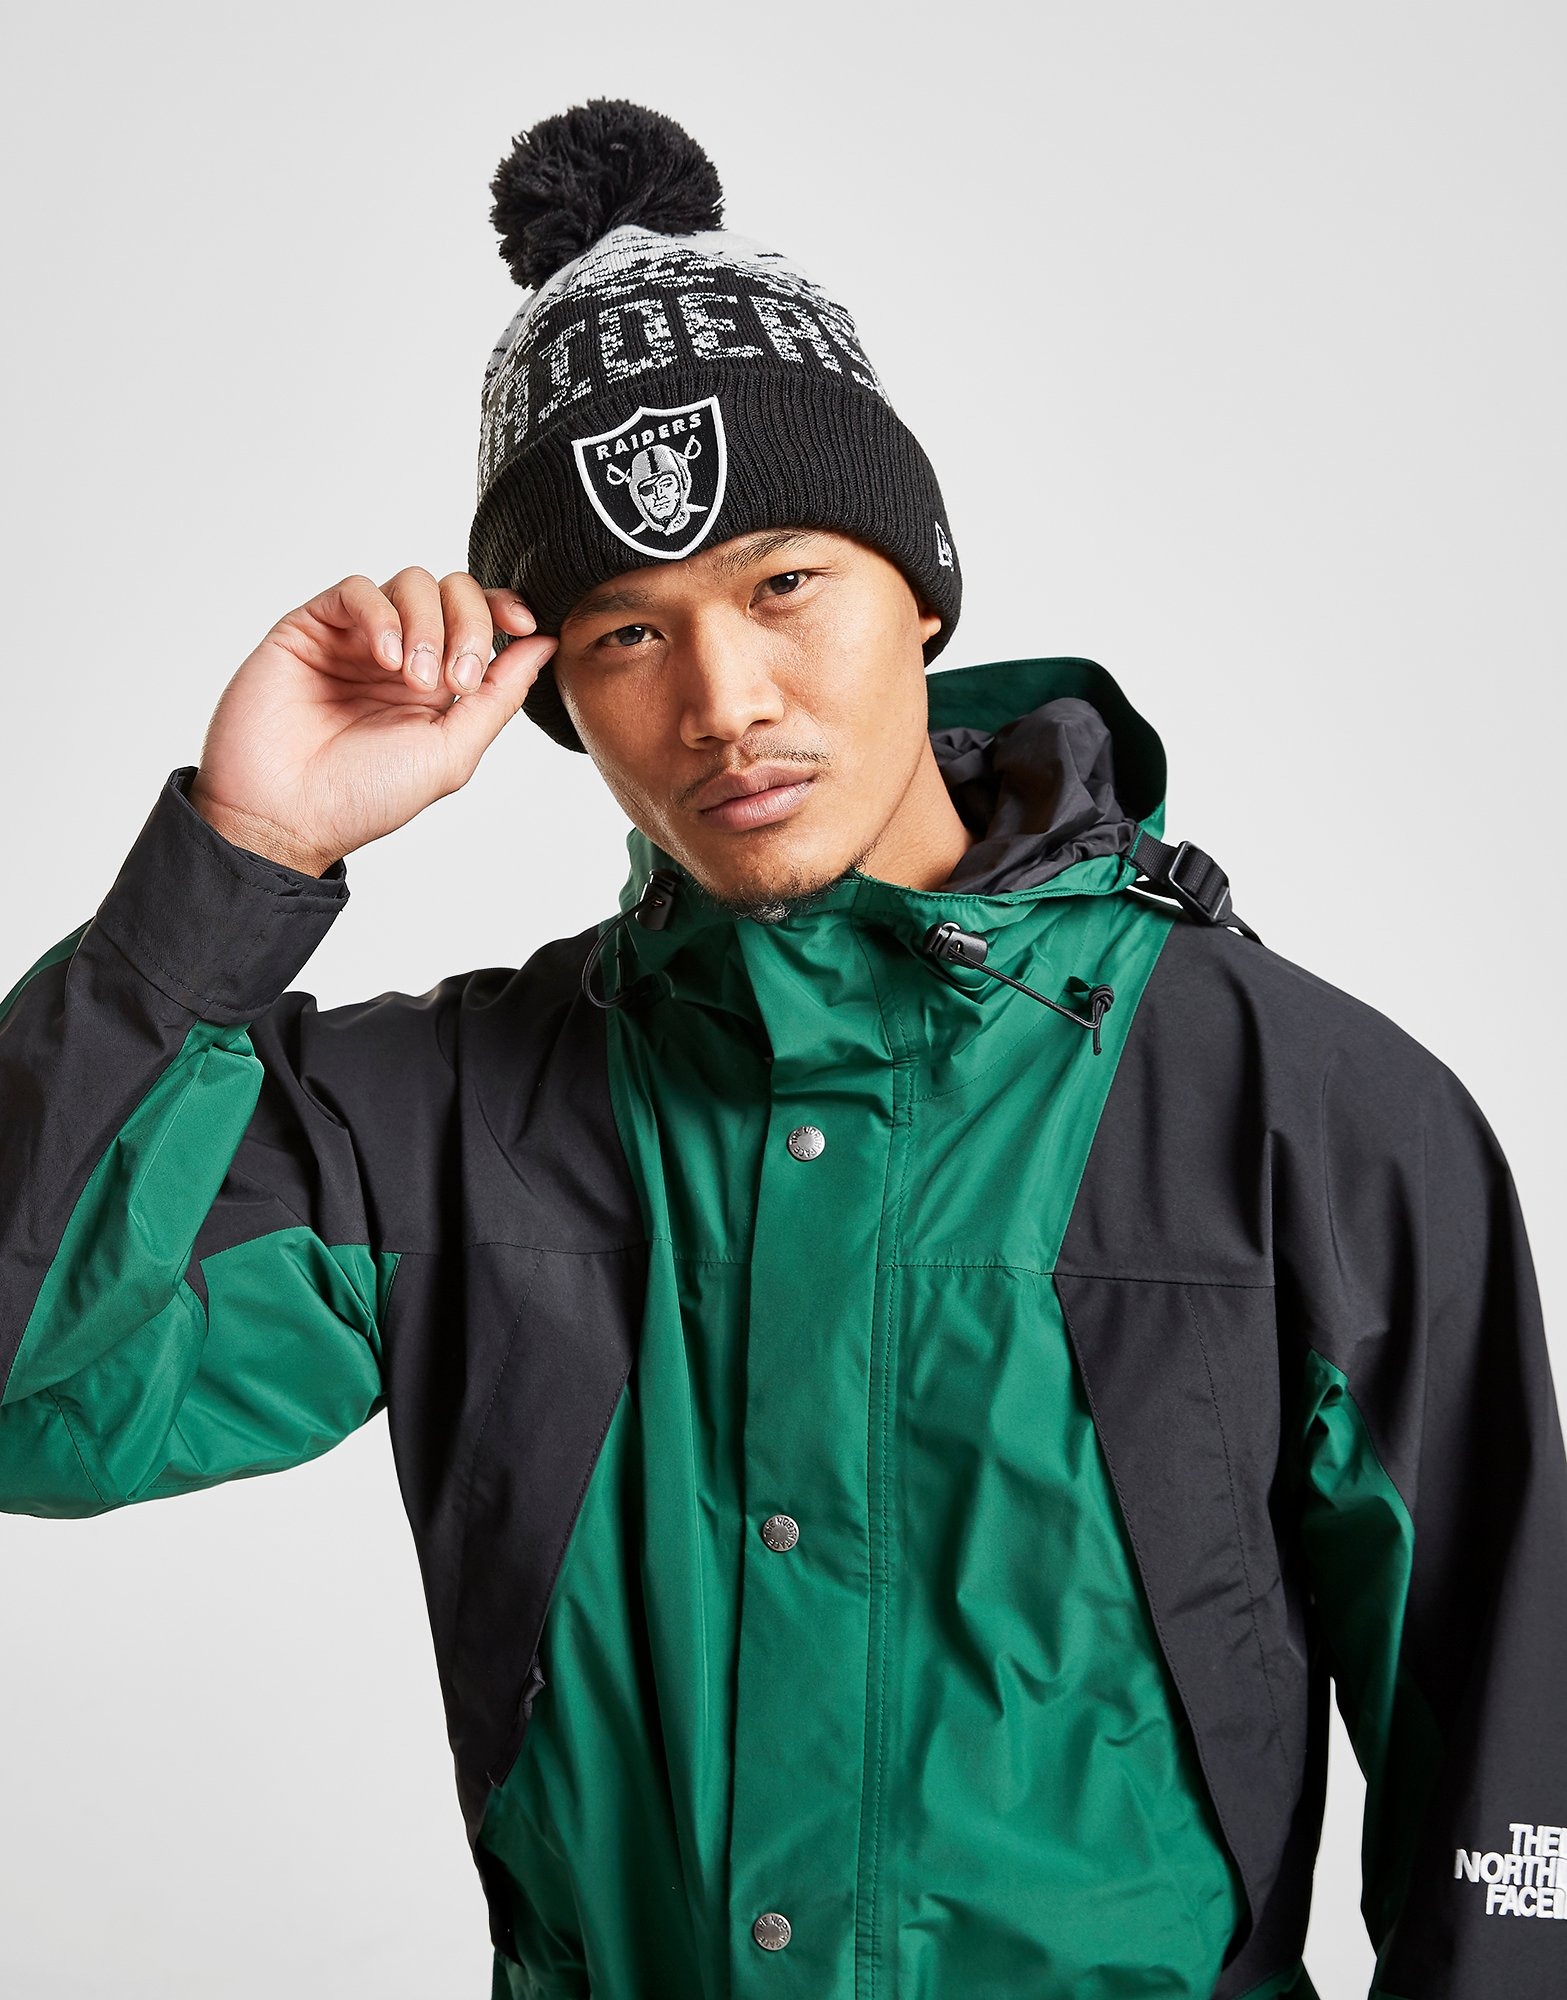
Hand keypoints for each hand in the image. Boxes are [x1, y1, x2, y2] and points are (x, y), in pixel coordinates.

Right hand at [186, 567, 557, 875]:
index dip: (505, 608)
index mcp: (439, 684)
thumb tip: (544, 645)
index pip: (482, 618)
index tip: (523, 624)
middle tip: (456, 679)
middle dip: (469, 624)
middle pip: (454, 591)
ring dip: (426, 624)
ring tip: (410, 678)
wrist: (284, 815)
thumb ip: (499, 696)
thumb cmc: (363, 797)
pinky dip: (381, 615)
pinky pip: (357, 590)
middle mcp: (402, 653)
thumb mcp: (450, 752)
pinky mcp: (311, 628)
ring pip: (411, 583)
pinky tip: (385, 657)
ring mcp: (357, 639)